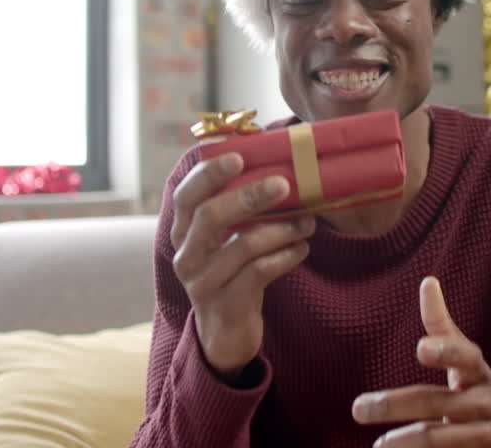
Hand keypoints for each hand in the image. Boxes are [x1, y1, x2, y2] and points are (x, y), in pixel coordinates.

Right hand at [170, 152, 315, 380]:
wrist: (225, 333)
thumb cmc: (232, 273)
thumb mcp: (224, 242)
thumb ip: (237, 209)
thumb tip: (275, 165)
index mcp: (183, 233)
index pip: (186, 196)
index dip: (208, 174)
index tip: (238, 157)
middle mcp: (186, 256)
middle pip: (210, 216)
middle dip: (250, 196)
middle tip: (284, 184)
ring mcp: (203, 283)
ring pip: (242, 245)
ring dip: (282, 229)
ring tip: (308, 223)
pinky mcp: (226, 305)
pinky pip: (259, 273)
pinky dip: (286, 256)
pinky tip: (301, 248)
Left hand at [352, 277, 490, 446]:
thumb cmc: (484, 396)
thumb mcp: (469, 363)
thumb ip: (443, 330)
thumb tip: (428, 281)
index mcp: (477, 374)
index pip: (465, 357)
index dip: (445, 352)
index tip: (421, 348)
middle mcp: (485, 403)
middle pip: (438, 403)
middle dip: (396, 405)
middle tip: (359, 409)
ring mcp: (490, 437)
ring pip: (443, 439)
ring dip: (408, 442)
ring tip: (379, 446)